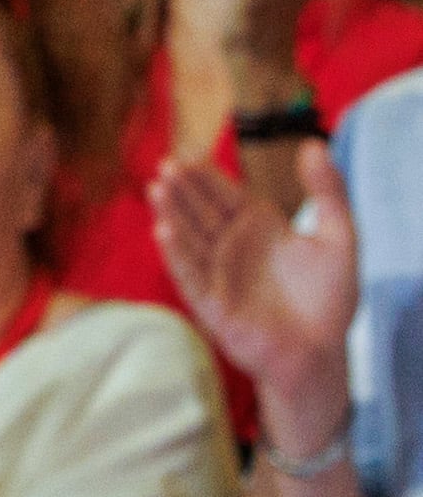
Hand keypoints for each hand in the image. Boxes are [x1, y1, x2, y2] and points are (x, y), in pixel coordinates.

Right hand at [154, 146, 357, 437]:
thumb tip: (311, 143)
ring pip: (188, 236)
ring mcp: (216, 272)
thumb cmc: (328, 299)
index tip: (187, 151)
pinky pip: (189, 273)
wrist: (320, 353)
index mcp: (255, 225)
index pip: (224, 192)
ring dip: (171, 212)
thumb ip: (329, 193)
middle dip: (182, 188)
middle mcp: (229, 245)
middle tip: (167, 164)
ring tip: (158, 188)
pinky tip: (163, 229)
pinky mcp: (210, 302)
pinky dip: (176, 252)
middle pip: (200, 209)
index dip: (205, 173)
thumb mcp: (339, 238)